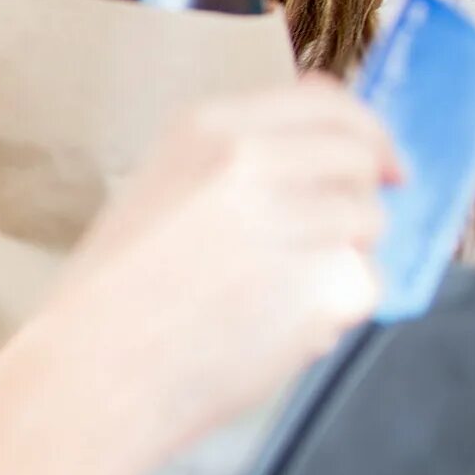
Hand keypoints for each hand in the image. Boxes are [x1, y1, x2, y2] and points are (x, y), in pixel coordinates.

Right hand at [38, 80, 395, 456]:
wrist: (92, 372)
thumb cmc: (113, 296)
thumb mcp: (160, 191)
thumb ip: (236, 161)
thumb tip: (324, 145)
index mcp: (207, 129)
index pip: (326, 102)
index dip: (368, 132)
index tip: (382, 163)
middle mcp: (254, 161)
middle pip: (360, 157)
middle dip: (358, 197)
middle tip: (326, 240)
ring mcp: (291, 220)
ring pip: (368, 223)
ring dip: (343, 258)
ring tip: (274, 294)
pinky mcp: (320, 286)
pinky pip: (362, 287)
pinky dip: (334, 312)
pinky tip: (272, 329)